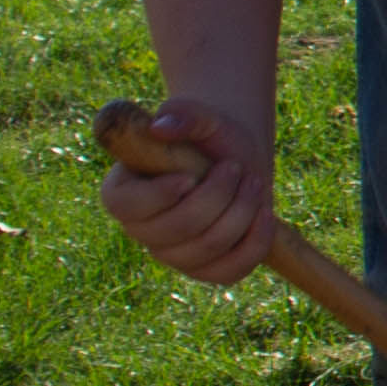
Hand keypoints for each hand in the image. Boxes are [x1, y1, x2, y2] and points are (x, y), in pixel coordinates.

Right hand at [98, 98, 280, 286]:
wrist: (236, 157)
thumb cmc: (209, 136)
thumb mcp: (200, 116)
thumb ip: (182, 114)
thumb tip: (162, 125)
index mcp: (122, 192)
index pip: (126, 206)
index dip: (160, 195)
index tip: (191, 175)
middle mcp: (141, 230)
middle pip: (177, 229)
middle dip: (216, 195)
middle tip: (235, 167)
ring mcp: (174, 255)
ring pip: (208, 247)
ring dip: (241, 211)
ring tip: (252, 181)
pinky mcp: (208, 270)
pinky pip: (231, 271)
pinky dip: (254, 242)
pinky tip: (264, 214)